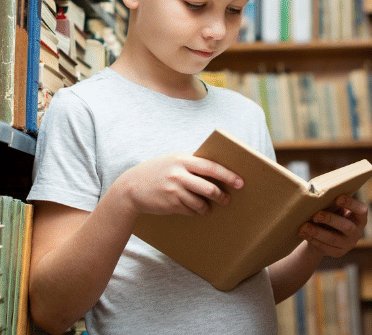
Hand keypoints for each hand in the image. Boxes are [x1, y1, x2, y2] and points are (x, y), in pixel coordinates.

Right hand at [114, 154, 243, 217]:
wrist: (131, 187)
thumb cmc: (156, 172)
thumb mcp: (172, 161)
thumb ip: (191, 165)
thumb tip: (218, 172)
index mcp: (182, 159)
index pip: (211, 167)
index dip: (228, 175)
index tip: (240, 182)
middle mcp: (179, 173)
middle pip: (209, 187)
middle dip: (222, 196)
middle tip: (227, 200)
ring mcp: (174, 190)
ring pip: (201, 202)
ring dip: (208, 207)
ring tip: (209, 208)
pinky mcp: (170, 204)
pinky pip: (190, 210)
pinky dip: (196, 212)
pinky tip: (196, 211)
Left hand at [299, 195, 367, 257]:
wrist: (327, 234)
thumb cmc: (332, 214)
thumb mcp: (336, 208)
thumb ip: (333, 203)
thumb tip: (317, 192)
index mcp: (359, 218)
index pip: (362, 211)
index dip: (351, 204)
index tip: (337, 198)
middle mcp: (357, 232)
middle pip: (346, 227)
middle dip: (330, 220)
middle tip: (315, 215)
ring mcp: (348, 244)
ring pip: (333, 239)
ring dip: (317, 232)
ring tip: (304, 227)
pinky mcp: (338, 252)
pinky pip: (325, 247)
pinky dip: (313, 239)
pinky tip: (304, 233)